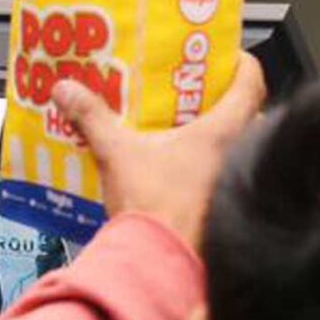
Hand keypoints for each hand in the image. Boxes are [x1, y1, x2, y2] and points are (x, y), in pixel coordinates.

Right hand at [52, 59, 268, 250]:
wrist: (159, 263)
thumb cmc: (153, 208)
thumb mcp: (117, 153)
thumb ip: (92, 117)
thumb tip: (68, 89)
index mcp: (222, 132)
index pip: (252, 83)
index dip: (243, 64)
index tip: (230, 57)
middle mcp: (239, 154)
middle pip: (249, 114)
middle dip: (227, 101)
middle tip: (200, 91)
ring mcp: (235, 183)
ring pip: (239, 147)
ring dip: (220, 137)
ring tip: (186, 128)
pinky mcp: (225, 207)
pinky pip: (225, 177)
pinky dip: (210, 169)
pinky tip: (182, 170)